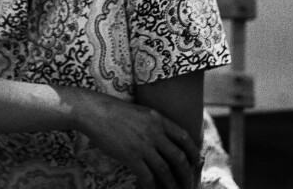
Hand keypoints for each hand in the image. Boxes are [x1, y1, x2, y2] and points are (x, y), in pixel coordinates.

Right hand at [71, 91, 201, 188]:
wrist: (96, 112)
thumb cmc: (115, 111)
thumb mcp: (141, 112)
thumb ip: (154, 124)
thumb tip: (164, 140)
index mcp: (158, 119)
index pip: (184, 136)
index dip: (193, 151)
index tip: (196, 161)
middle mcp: (154, 132)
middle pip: (178, 157)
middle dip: (186, 173)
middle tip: (189, 183)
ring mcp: (143, 145)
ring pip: (165, 170)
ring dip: (172, 184)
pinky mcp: (131, 156)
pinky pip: (147, 177)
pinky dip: (153, 187)